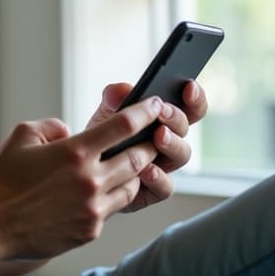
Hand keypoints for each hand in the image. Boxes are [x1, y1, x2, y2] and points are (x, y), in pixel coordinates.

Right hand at [0, 97, 177, 261]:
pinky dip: (112, 198)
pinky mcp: (90, 230)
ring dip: (136, 174)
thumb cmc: (2, 180)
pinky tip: (105, 192)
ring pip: (131, 186)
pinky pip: (112, 210)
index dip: (144, 113)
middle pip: (137, 157)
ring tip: (136, 165)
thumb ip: (51, 127)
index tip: (156, 105)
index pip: (123, 126)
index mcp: (75, 152)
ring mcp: (92, 208)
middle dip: (151, 144)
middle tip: (157, 136)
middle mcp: (90, 180)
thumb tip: (68, 130)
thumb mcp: (21, 137)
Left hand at [84, 81, 206, 212]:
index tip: (188, 85)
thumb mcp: (103, 115)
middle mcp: (167, 142)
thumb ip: (113, 99)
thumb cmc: (98, 141)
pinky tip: (146, 170)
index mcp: (162, 120)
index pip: (189, 106)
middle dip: (176, 118)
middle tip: (162, 112)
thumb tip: (122, 90)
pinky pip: (165, 187)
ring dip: (172, 143)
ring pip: (181, 155)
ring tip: (158, 136)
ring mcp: (163, 166)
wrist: (80, 175)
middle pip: (185, 129)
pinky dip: (158, 177)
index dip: (195, 97)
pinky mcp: (152, 190)